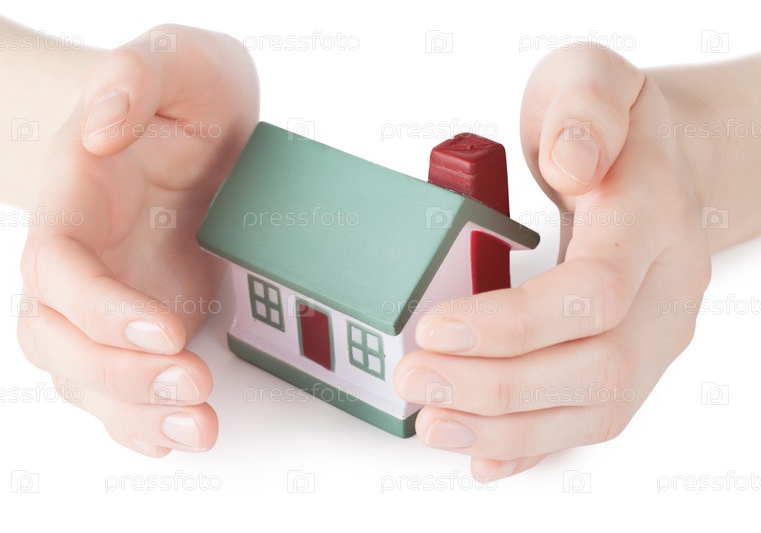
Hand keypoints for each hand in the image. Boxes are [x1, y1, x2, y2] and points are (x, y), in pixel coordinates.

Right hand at [17, 25, 258, 455]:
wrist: (185, 127)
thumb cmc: (180, 97)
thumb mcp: (177, 59)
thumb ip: (134, 75)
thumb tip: (103, 125)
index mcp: (74, 200)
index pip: (59, 271)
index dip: (102, 310)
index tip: (168, 330)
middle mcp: (80, 260)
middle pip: (61, 341)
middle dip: (121, 375)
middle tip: (194, 383)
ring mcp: (106, 299)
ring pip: (84, 377)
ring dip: (135, 412)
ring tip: (200, 426)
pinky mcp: (139, 323)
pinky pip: (116, 386)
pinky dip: (141, 421)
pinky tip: (177, 434)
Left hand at [394, 45, 712, 478]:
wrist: (663, 161)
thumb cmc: (615, 125)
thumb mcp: (591, 79)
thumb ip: (582, 107)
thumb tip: (571, 162)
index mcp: (652, 216)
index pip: (595, 290)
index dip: (514, 322)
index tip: (435, 327)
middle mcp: (666, 287)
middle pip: (596, 365)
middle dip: (497, 387)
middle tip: (416, 379)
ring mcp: (655, 332)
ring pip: (595, 407)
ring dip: (508, 428)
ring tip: (432, 423)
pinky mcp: (632, 359)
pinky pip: (592, 418)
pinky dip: (534, 445)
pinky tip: (482, 453)